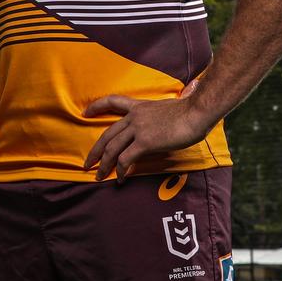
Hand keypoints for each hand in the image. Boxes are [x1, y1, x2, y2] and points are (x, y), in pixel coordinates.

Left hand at [82, 86, 212, 182]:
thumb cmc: (189, 111)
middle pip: (107, 134)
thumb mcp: (166, 110)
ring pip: (112, 148)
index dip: (96, 106)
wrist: (196, 112)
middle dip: (95, 151)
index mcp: (138, 107)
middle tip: (87, 163)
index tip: (85, 112)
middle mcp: (134, 117)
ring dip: (104, 164)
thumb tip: (157, 127)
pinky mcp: (145, 142)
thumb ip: (156, 118)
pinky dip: (121, 170)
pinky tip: (121, 178)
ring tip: (99, 175)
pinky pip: (127, 159)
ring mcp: (138, 129)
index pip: (112, 101)